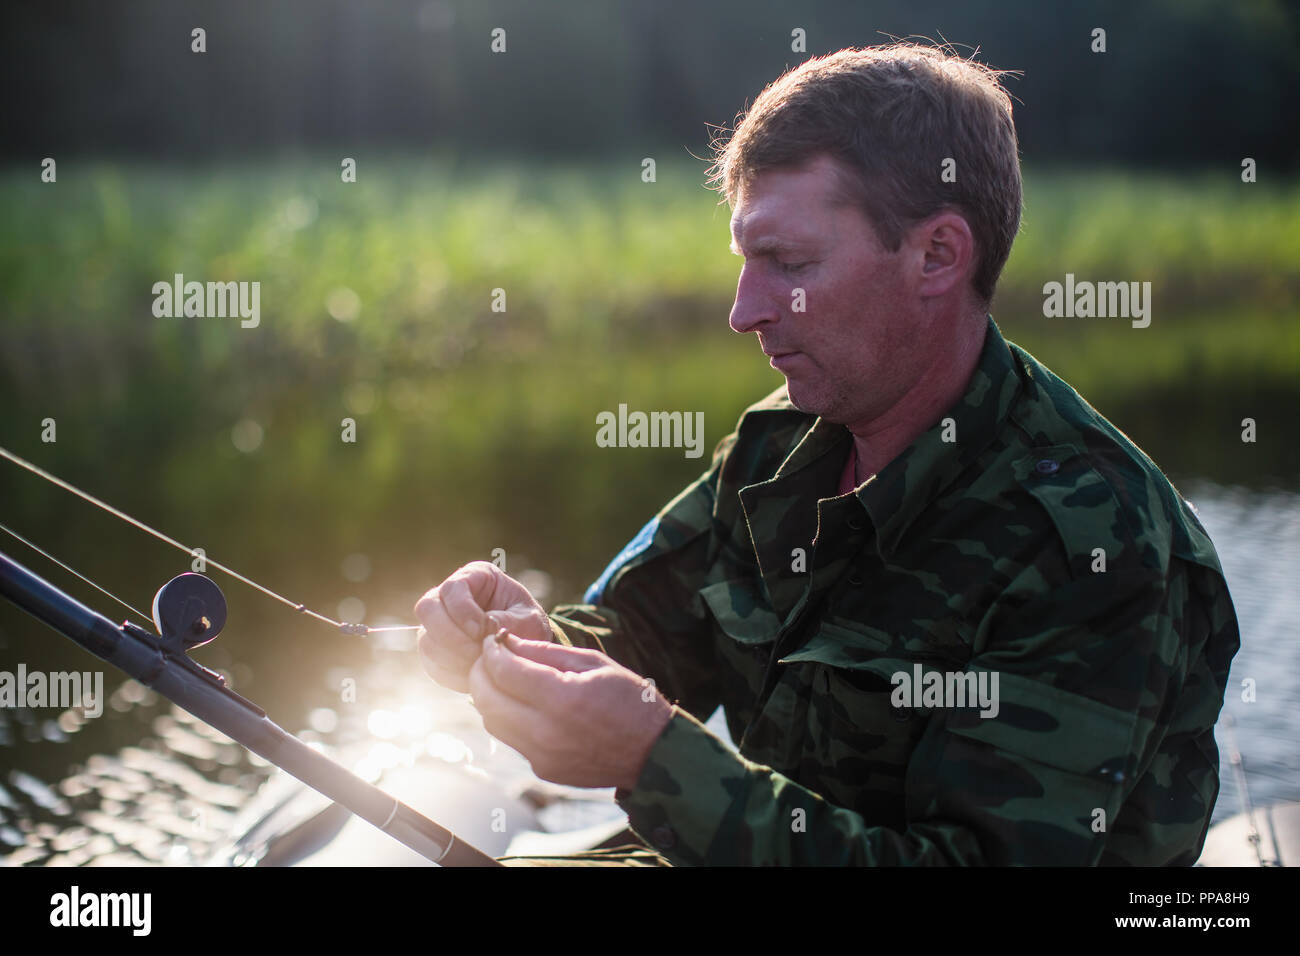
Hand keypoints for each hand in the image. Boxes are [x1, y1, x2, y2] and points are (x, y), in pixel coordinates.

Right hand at [413, 561, 552, 693]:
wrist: (524, 648)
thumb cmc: (529, 625)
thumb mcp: (528, 620)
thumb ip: (506, 622)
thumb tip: (483, 632)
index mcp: (475, 576)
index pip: (452, 588)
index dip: (463, 611)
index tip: (483, 632)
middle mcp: (449, 596)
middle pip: (428, 609)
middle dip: (452, 635)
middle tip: (478, 652)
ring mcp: (438, 623)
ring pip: (426, 640)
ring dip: (453, 657)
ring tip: (481, 664)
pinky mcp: (435, 649)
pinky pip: (431, 663)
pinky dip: (451, 672)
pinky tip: (474, 675)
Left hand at [468, 633, 674, 790]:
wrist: (653, 753)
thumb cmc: (630, 700)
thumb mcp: (594, 663)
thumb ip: (546, 652)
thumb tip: (509, 642)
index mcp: (563, 699)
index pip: (504, 672)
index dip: (491, 652)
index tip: (492, 641)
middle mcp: (546, 732)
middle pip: (487, 700)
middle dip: (480, 673)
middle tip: (488, 658)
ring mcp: (542, 756)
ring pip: (492, 722)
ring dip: (488, 697)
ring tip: (501, 678)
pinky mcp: (543, 770)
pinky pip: (511, 739)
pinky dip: (507, 717)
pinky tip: (522, 704)